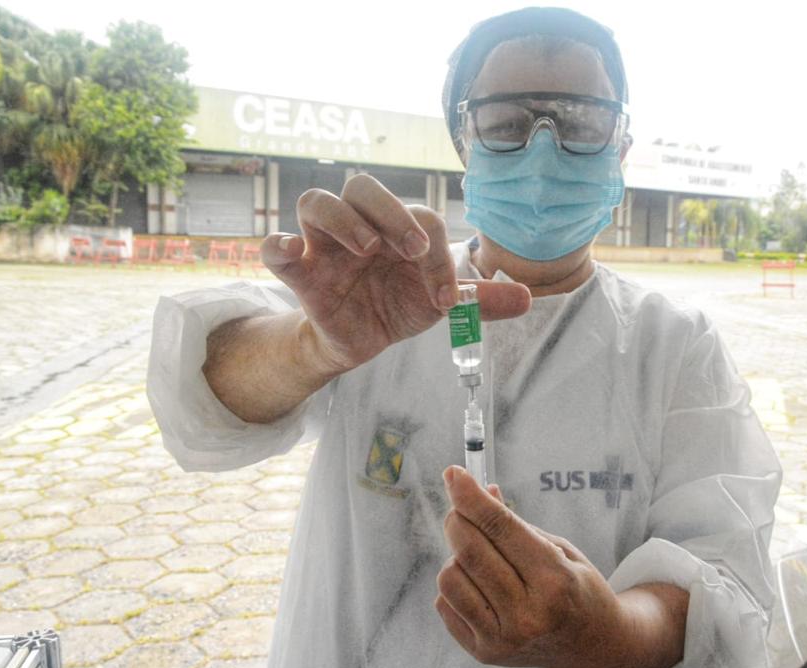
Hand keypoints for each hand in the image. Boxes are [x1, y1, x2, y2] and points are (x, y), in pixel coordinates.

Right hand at [260, 175, 530, 376]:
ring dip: (344, 219)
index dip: (436, 249)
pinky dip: (279, 244)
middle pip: (363, 187)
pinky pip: (275, 247)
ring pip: (317, 201)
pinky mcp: (301, 273)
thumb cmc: (398, 306)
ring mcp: (326, 246)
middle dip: (390, 211)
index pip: (418, 217)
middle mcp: (361, 227)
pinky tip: (294, 253)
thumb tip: (530, 299)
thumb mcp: (440, 304)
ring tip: (367, 250)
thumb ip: (479, 301)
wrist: (361, 341)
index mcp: (397, 228)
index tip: (445, 295)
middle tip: (410, 248)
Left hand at [436, 466, 632, 667]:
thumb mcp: (559, 548)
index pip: (500, 528)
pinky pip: (445, 603)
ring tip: (482, 559)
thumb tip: (481, 491)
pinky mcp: (484, 653)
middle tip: (460, 508)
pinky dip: (456, 585)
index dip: (472, 496)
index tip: (453, 473)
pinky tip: (480, 587)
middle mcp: (528, 614)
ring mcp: (503, 638)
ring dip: (457, 557)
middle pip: (470, 550)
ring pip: (450, 577)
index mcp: (555, 580)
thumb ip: (515, 524)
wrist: (591, 646)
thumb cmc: (577, 589)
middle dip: (457, 518)